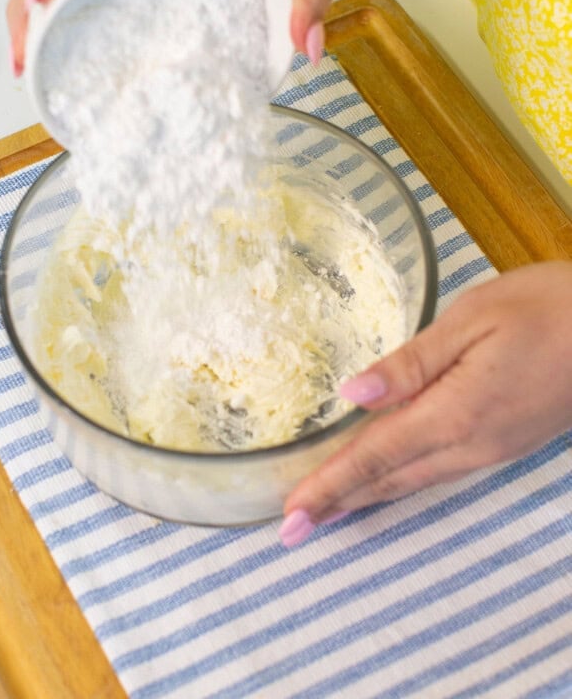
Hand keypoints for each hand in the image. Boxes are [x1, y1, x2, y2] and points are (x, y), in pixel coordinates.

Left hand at [280, 261, 571, 545]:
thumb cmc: (545, 308)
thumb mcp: (471, 320)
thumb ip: (410, 363)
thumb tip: (351, 395)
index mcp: (453, 414)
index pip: (375, 458)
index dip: (329, 487)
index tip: (291, 517)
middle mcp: (469, 444)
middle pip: (390, 480)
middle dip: (338, 503)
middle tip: (292, 528)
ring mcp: (491, 449)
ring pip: (414, 480)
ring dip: (366, 496)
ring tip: (326, 508)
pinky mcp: (505, 442)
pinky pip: (439, 470)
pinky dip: (400, 480)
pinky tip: (384, 476)